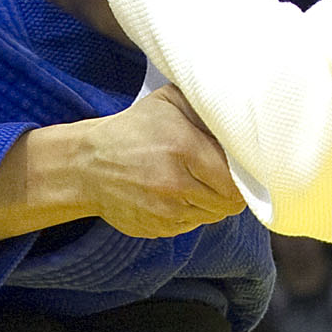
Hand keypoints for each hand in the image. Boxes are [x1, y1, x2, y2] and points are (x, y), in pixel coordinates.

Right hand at [71, 84, 245, 237]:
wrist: (87, 165)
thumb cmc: (134, 129)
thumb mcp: (169, 102)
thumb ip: (208, 108)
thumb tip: (243, 121)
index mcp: (184, 149)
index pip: (236, 180)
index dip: (244, 176)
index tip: (241, 167)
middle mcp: (176, 185)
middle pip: (230, 202)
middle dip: (231, 189)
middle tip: (219, 173)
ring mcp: (166, 211)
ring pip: (213, 215)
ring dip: (212, 201)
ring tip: (195, 180)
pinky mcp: (158, 229)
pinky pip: (193, 225)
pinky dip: (193, 211)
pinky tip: (177, 192)